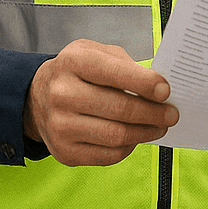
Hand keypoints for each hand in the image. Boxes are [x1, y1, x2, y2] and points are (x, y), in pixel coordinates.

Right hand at [23, 39, 177, 166]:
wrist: (36, 98)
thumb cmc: (76, 73)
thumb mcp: (95, 52)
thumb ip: (125, 64)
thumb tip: (157, 89)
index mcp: (73, 63)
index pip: (114, 73)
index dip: (144, 83)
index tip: (166, 91)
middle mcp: (62, 94)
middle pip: (120, 109)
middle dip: (153, 113)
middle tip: (171, 114)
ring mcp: (60, 126)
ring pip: (117, 136)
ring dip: (146, 133)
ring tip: (159, 126)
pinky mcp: (65, 152)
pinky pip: (108, 155)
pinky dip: (129, 147)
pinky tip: (136, 137)